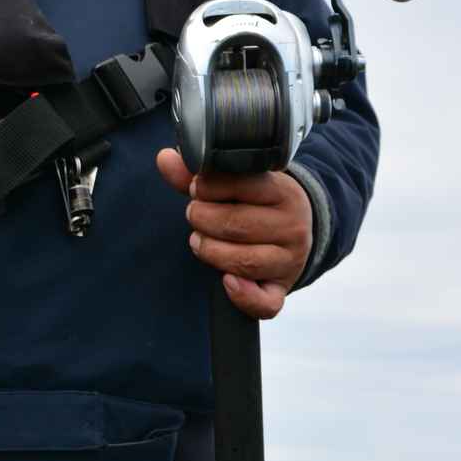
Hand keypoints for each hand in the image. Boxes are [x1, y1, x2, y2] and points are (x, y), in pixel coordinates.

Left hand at [155, 147, 312, 320]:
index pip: (242, 185)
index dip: (208, 187)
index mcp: (284, 192)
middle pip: (236, 225)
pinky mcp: (281, 289)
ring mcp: (289, 261)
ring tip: (200, 240)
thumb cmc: (257, 204)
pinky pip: (266, 303)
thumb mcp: (236, 184)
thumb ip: (200, 175)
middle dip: (202, 220)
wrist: (296, 231)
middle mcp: (292, 226)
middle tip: (195, 215)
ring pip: (243, 262)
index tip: (197, 189)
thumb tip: (165, 158)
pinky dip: (244, 296)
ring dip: (210, 251)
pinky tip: (227, 282)